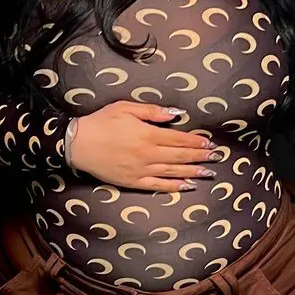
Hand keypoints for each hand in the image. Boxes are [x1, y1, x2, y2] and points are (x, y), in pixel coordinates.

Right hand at [69, 102, 218, 192]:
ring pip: (172, 172)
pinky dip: (174, 186)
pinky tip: (186, 186)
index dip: (196, 141)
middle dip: (200, 157)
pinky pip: (157, 186)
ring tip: (208, 173)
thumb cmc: (101, 122)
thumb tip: (176, 114)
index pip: (179, 139)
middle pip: (179, 156)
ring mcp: (141, 170)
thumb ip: (152, 112)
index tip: (209, 143)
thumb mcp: (126, 108)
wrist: (78, 144)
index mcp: (147, 135)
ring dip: (192, 172)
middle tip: (216, 157)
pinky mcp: (132, 182)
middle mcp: (148, 154)